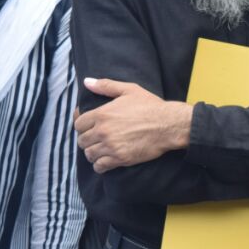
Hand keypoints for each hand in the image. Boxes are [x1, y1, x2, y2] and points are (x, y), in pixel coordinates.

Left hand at [74, 78, 192, 172]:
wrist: (170, 124)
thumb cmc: (151, 106)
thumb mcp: (129, 90)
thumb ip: (106, 86)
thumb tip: (87, 82)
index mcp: (102, 114)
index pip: (78, 125)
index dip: (83, 127)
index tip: (89, 128)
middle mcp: (103, 131)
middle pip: (82, 141)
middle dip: (88, 140)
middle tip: (96, 140)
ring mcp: (111, 146)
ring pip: (89, 154)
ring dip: (93, 153)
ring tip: (100, 151)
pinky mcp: (121, 158)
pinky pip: (100, 166)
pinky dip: (100, 165)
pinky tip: (105, 161)